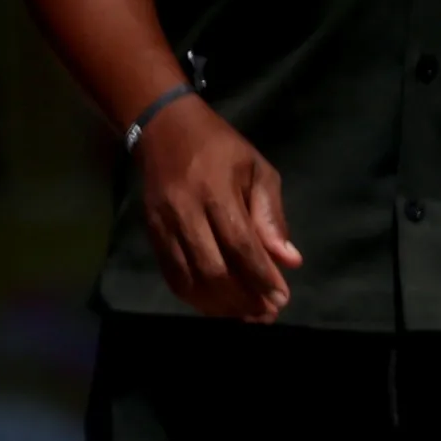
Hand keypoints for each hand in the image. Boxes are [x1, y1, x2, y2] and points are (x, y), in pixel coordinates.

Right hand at [135, 98, 301, 322]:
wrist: (163, 126)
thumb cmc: (221, 148)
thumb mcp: (257, 169)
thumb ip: (272, 216)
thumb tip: (289, 260)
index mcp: (215, 190)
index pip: (241, 246)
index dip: (262, 278)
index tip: (281, 299)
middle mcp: (184, 210)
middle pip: (213, 269)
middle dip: (243, 298)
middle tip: (265, 313)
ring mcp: (163, 223)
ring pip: (191, 278)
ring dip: (220, 305)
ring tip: (246, 315)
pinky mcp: (151, 232)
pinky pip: (172, 275)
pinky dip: (196, 297)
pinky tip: (217, 305)